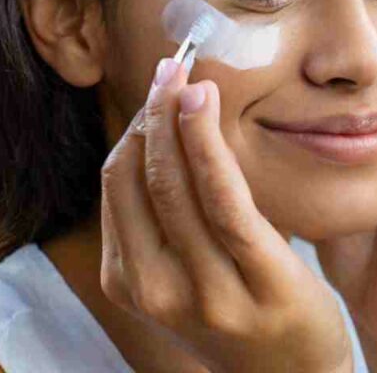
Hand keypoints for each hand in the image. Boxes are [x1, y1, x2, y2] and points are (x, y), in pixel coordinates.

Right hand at [100, 58, 352, 372]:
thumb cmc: (237, 310)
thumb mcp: (184, 274)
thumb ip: (163, 221)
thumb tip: (157, 133)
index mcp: (131, 283)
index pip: (115, 184)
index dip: (135, 128)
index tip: (158, 87)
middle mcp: (158, 289)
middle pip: (139, 178)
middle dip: (152, 113)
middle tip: (172, 66)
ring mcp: (207, 292)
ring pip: (176, 184)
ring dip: (177, 120)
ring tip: (188, 75)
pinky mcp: (261, 281)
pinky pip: (225, 201)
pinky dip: (209, 146)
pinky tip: (206, 106)